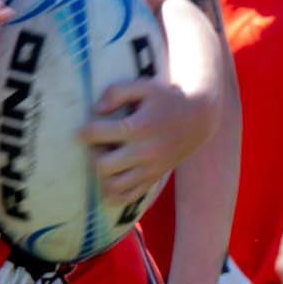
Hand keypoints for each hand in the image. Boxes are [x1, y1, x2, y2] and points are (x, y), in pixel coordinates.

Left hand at [83, 76, 203, 213]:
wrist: (199, 118)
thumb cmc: (167, 99)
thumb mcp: (143, 86)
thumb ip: (116, 93)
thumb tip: (96, 110)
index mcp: (138, 127)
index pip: (97, 134)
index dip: (84, 132)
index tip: (83, 131)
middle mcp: (144, 152)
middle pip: (102, 165)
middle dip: (94, 154)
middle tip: (99, 145)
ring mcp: (150, 169)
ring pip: (113, 185)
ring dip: (103, 174)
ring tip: (108, 159)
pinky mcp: (154, 178)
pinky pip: (129, 196)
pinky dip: (115, 194)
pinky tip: (111, 181)